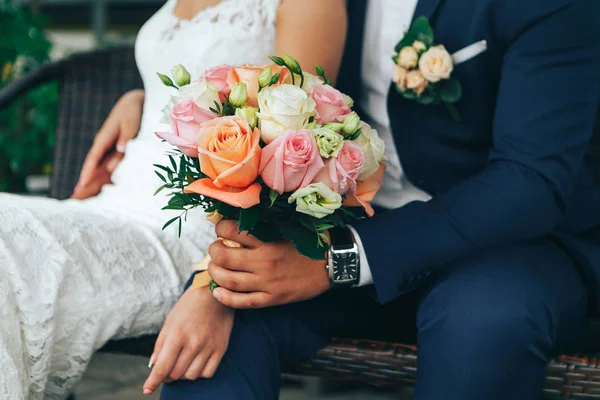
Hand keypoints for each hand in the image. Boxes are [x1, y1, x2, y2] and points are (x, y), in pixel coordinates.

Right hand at [72, 89, 144, 198]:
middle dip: (83, 182)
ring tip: (80, 200)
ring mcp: (107, 151)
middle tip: (74, 199)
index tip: (83, 184)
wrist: (134, 104)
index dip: (89, 171)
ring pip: (97, 170)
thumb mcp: (130, 122)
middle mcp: (103, 146)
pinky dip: (100, 180)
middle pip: (91, 167)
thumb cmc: (133, 112)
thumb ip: (126, 137)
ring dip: (90, 184)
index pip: (94, 158)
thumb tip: (119, 150)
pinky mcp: (114, 153)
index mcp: (104, 138)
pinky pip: (106, 169)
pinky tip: (96, 191)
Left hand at [143, 286, 234, 394]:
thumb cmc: (189, 305)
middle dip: (167, 375)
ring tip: (182, 364)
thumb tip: (153, 364)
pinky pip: (208, 372)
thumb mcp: (170, 320)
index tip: (147, 389)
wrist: (215, 294)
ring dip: (183, 374)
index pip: (162, 367)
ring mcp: (208, 347)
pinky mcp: (220, 348)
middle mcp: (193, 343)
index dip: (153, 381)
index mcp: (177, 335)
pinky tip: (196, 363)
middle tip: (166, 369)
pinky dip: (199, 372)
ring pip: (191, 376)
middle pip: (176, 374)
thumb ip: (161, 344)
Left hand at [207, 220, 330, 308]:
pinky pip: (242, 302)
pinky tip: (218, 291)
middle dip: (213, 251)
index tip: (221, 229)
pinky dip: (225, 298)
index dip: (220, 229)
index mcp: (269, 241)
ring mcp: (267, 283)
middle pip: (224, 258)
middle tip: (215, 248)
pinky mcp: (272, 299)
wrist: (333, 263)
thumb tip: (242, 214)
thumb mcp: (289, 226)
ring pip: (229, 281)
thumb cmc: (311, 241)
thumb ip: (267, 223)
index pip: (233, 231)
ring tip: (215, 267)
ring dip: (215, 273)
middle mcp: (265, 262)